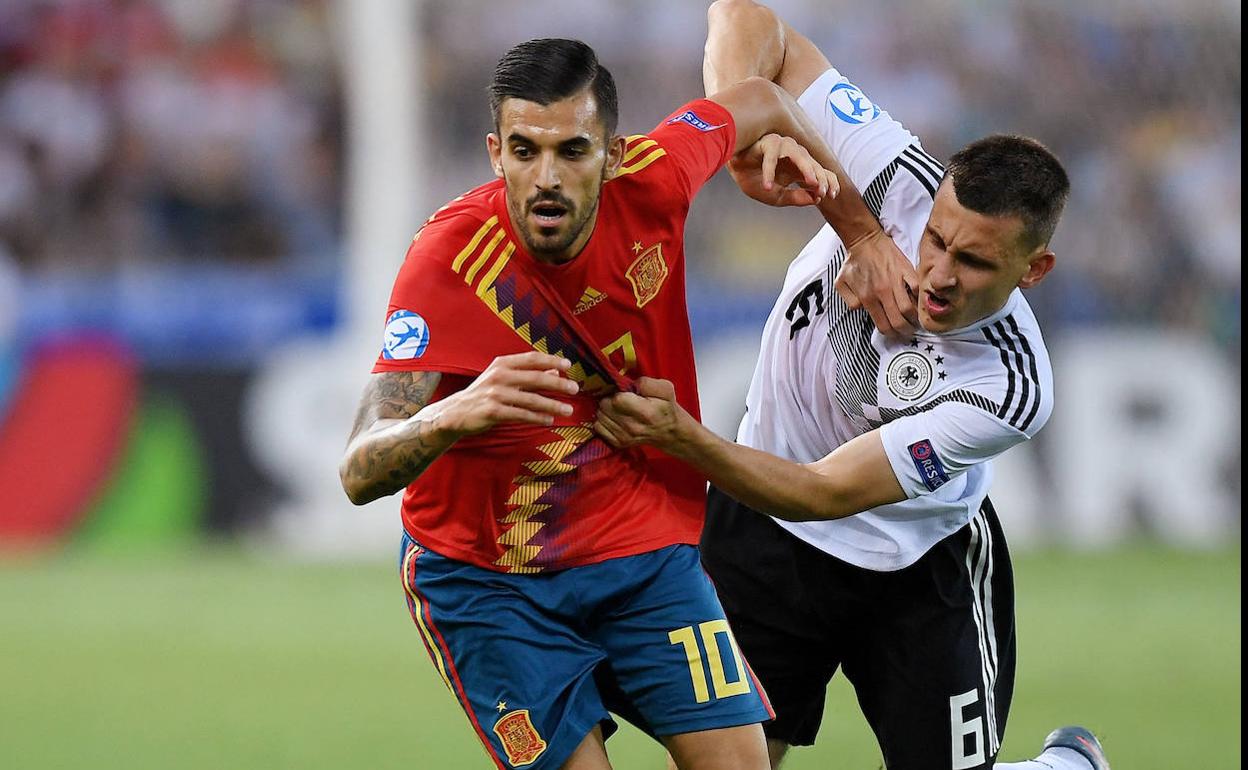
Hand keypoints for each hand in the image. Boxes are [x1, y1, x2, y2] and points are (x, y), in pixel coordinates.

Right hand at [440, 352, 578, 435]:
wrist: (456, 412)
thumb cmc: (484, 394)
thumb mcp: (504, 379)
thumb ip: (528, 374)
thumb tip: (555, 372)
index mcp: (502, 363)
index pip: (531, 358)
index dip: (551, 360)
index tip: (568, 365)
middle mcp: (499, 376)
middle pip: (535, 377)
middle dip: (557, 384)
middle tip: (575, 389)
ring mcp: (495, 393)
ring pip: (530, 399)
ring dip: (552, 405)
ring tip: (568, 410)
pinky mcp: (493, 411)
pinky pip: (520, 415)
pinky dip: (537, 418)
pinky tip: (549, 420)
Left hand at [593, 377, 687, 450]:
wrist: (669, 432)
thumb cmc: (666, 407)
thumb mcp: (666, 389)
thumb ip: (648, 383)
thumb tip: (630, 384)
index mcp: (645, 412)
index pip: (617, 399)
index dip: (618, 392)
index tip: (625, 392)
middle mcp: (632, 427)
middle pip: (605, 406)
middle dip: (609, 398)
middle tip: (620, 398)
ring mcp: (624, 437)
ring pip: (600, 416)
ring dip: (605, 409)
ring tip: (617, 408)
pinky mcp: (618, 443)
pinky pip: (598, 427)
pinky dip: (602, 420)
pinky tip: (613, 417)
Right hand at [727, 133, 838, 206]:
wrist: (735, 169)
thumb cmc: (755, 179)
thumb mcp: (777, 197)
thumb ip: (795, 198)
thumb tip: (815, 199)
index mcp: (800, 169)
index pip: (822, 173)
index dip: (829, 183)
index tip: (832, 196)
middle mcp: (795, 156)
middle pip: (815, 164)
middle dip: (821, 178)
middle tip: (822, 191)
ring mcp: (783, 148)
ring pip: (800, 156)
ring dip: (807, 169)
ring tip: (811, 182)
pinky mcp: (767, 144)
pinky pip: (771, 158)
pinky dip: (769, 173)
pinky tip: (768, 186)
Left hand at [834, 228, 918, 337]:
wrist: (864, 240)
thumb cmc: (853, 263)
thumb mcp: (841, 284)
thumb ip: (850, 302)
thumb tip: (863, 311)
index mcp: (867, 298)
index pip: (883, 325)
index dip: (891, 334)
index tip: (896, 335)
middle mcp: (882, 292)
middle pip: (898, 321)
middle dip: (904, 331)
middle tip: (908, 332)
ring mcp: (895, 281)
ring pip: (909, 308)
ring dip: (914, 318)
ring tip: (915, 321)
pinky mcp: (906, 270)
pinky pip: (917, 288)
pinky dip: (919, 297)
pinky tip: (918, 301)